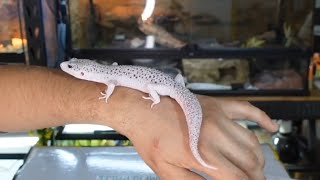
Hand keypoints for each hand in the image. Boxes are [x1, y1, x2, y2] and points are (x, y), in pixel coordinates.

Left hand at [123, 96, 277, 179]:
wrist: (141, 108)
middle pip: (249, 161)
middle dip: (255, 176)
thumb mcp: (166, 170)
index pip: (236, 177)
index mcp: (202, 153)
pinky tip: (271, 128)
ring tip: (256, 168)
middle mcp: (215, 134)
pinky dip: (262, 119)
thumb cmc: (150, 138)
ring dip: (258, 158)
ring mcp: (218, 116)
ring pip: (251, 140)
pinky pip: (247, 109)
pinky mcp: (216, 104)